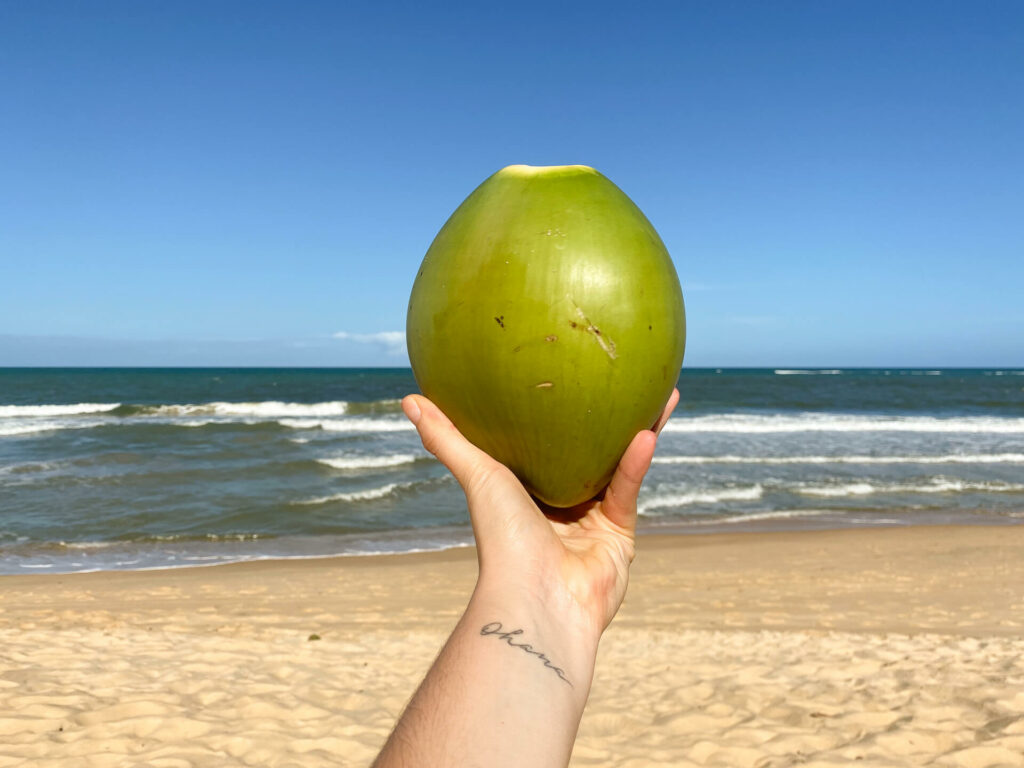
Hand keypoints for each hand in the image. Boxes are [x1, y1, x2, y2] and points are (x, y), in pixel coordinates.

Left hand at [401, 388, 678, 639]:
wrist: (536, 599)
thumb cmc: (500, 538)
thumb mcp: (477, 475)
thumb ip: (447, 437)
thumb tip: (408, 399)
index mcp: (523, 491)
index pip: (544, 442)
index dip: (557, 412)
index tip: (567, 377)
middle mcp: (558, 504)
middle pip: (588, 451)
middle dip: (608, 418)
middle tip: (624, 377)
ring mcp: (590, 521)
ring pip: (618, 466)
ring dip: (640, 430)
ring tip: (659, 394)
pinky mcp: (619, 536)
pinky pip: (627, 490)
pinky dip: (637, 462)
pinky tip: (648, 429)